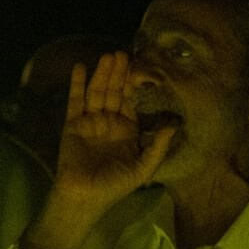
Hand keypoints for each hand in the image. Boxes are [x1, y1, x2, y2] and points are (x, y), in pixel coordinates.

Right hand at [51, 52, 179, 212]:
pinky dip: (77, 84)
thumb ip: (158, 146)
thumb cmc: (116, 185)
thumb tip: (175, 125)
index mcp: (127, 130)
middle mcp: (110, 122)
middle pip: (115, 92)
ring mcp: (91, 121)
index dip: (135, 85)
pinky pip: (75, 100)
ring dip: (102, 74)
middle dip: (119, 74)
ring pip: (97, 92)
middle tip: (123, 53)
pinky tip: (80, 67)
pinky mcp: (73, 123)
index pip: (132, 102)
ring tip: (108, 56)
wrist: (85, 196)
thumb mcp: (144, 167)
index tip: (140, 67)